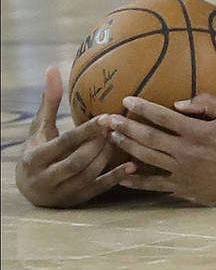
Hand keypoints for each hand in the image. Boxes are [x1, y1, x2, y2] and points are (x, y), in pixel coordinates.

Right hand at [15, 66, 132, 207]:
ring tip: (124, 139)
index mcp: (35, 159)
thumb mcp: (39, 127)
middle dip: (99, 144)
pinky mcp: (76, 201)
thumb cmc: (38, 148)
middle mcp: (46, 180)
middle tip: (119, 128)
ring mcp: (61, 193)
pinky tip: (133, 165)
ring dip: (109, 156)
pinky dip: (116, 177)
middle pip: (79, 161)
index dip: (87, 131)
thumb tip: (52, 68)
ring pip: (90, 175)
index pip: (64, 143)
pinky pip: (98, 190)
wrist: (28, 188)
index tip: (108, 117)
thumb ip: (48, 101)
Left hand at [104, 94, 215, 202]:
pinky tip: (122, 174)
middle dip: (125, 127)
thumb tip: (177, 104)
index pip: (163, 117)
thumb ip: (206, 103)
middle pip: (149, 138)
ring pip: (147, 158)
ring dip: (127, 148)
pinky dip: (136, 180)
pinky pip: (154, 184)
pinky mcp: (184, 188)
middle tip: (106, 120)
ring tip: (111, 138)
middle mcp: (186, 152)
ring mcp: (183, 172)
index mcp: (198, 132)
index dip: (143, 108)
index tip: (126, 100)